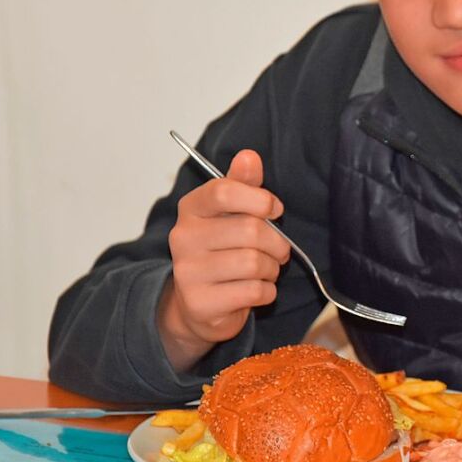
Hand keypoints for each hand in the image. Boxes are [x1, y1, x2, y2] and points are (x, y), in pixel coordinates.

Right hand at [157, 149, 289, 370]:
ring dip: (272, 269)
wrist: (198, 305)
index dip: (259, 199)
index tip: (274, 209)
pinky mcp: (201, 303)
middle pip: (249, 229)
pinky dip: (267, 291)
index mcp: (191, 208)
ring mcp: (188, 272)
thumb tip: (249, 156)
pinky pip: (254, 291)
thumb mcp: (231, 213)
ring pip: (254, 262)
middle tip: (279, 250)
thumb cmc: (221, 250)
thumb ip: (241, 184)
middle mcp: (183, 237)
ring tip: (265, 270)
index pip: (224, 191)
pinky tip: (257, 289)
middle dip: (276, 242)